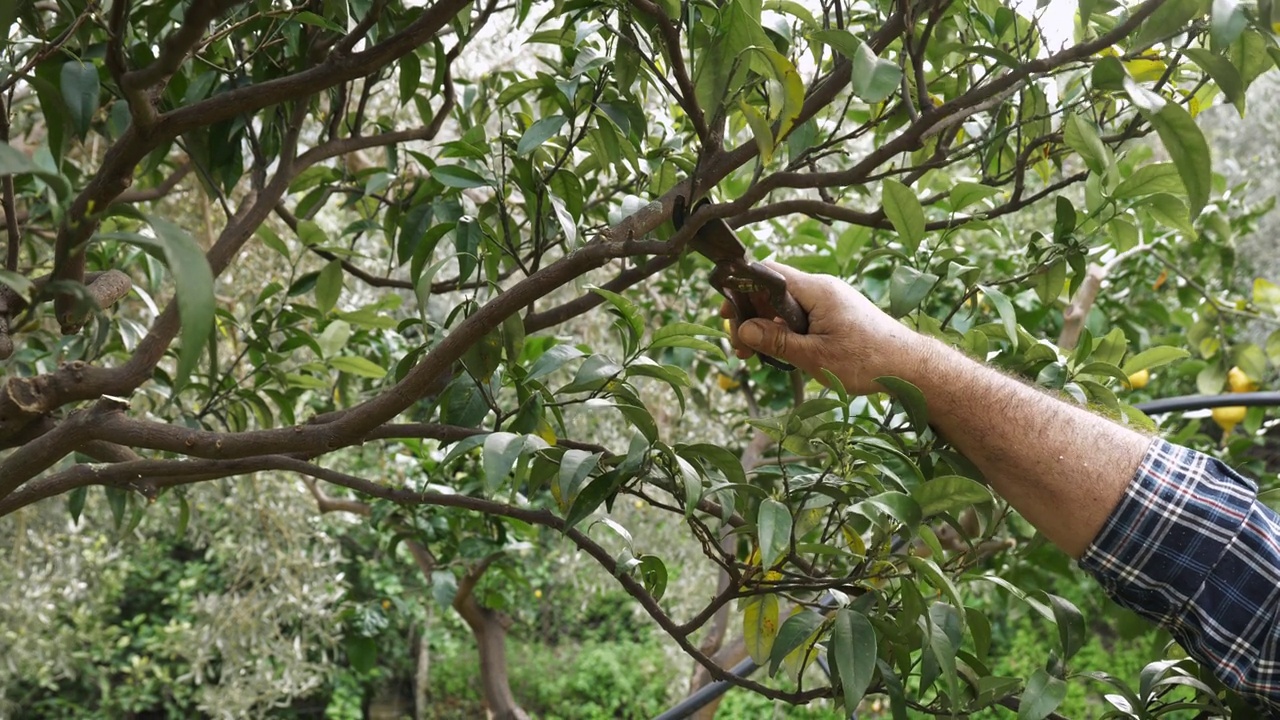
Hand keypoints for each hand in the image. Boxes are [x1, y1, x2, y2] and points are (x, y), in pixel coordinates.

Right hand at [723, 263, 923, 394]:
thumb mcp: (814, 356)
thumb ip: (776, 342)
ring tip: (757, 354)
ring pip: (787, 306)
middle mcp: (823, 288)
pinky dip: (786, 331)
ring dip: (768, 327)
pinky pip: (802, 316)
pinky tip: (782, 353)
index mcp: (817, 290)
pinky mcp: (837, 315)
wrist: (910, 368)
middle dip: (752, 316)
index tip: (728, 314)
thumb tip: (743, 330)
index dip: (742, 290)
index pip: (768, 273)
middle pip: (774, 292)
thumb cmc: (866, 361)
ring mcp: (831, 301)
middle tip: (741, 347)